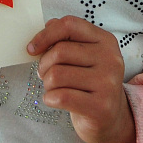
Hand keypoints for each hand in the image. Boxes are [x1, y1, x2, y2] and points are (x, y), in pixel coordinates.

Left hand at [28, 15, 134, 142]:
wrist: (110, 117)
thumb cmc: (89, 83)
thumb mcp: (84, 56)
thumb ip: (68, 38)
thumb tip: (48, 25)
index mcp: (105, 41)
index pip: (70, 25)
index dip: (45, 34)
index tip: (32, 49)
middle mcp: (110, 59)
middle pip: (60, 51)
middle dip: (44, 65)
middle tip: (45, 74)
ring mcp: (107, 83)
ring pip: (56, 75)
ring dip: (47, 84)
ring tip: (54, 88)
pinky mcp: (100, 106)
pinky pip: (60, 96)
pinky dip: (49, 99)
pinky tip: (55, 100)